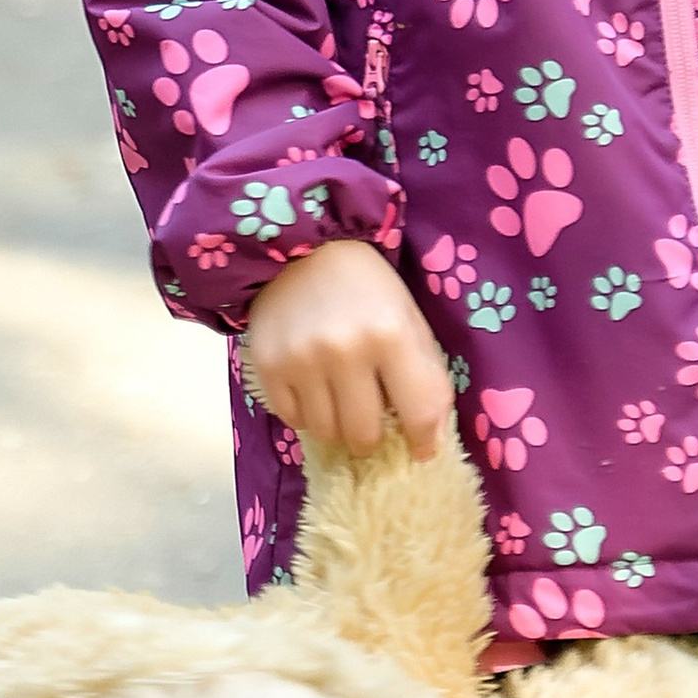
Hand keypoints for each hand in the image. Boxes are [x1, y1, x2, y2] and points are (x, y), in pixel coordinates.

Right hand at [243, 240, 453, 459]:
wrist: (300, 248)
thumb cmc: (367, 287)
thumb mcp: (409, 319)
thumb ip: (425, 377)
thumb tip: (430, 442)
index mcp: (392, 334)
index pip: (418, 411)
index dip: (424, 440)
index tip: (420, 449)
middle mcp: (345, 351)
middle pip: (363, 434)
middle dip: (372, 435)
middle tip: (371, 419)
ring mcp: (301, 360)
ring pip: (325, 432)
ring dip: (337, 425)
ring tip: (339, 397)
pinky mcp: (267, 366)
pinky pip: (292, 419)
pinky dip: (306, 414)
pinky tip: (312, 388)